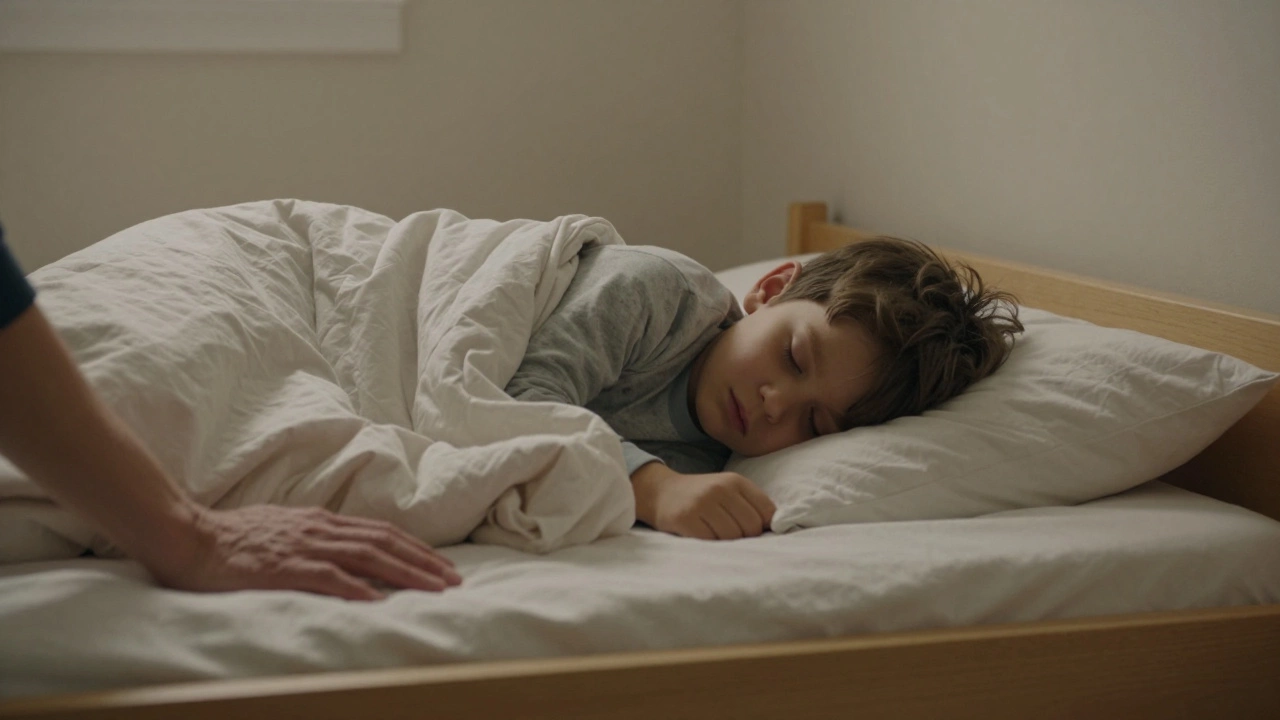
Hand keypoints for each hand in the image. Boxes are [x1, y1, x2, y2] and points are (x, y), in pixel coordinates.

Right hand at [145, 504, 461, 600]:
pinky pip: (326, 576)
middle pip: (384, 542)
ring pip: (366, 556)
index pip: (381, 532)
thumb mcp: (284, 530)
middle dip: (424, 561)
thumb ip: (316, 540)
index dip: (416, 548)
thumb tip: (348, 556)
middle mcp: (319, 528)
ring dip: (405, 572)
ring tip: (433, 588)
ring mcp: (302, 546)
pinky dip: (356, 587)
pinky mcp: (281, 566)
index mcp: (320, 521)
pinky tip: (378, 599)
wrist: (188, 535)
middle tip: (454, 580)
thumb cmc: (232, 538)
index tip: (442, 566)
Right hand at [632, 464, 775, 539]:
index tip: (752, 530)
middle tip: (729, 534)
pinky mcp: (686, 519)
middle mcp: (720, 489)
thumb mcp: (728, 490)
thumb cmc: (702, 496)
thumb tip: (776, 529)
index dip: (764, 527)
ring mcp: (702, 504)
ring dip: (726, 542)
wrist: (661, 492)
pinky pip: (711, 542)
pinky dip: (710, 545)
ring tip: (714, 533)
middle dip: (745, 537)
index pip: (768, 512)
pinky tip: (702, 536)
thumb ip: (752, 505)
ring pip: (733, 537)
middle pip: (752, 528)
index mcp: (736, 481)